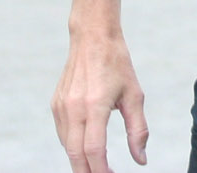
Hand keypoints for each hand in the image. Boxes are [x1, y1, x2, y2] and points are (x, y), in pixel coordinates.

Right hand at [52, 33, 148, 171]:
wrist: (92, 37)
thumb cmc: (117, 64)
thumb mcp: (134, 96)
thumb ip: (138, 130)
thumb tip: (141, 160)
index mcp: (94, 105)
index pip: (94, 150)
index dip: (102, 170)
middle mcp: (74, 107)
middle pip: (76, 155)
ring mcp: (61, 106)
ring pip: (67, 147)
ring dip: (80, 162)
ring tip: (98, 167)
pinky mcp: (55, 104)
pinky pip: (63, 134)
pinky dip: (73, 147)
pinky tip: (86, 149)